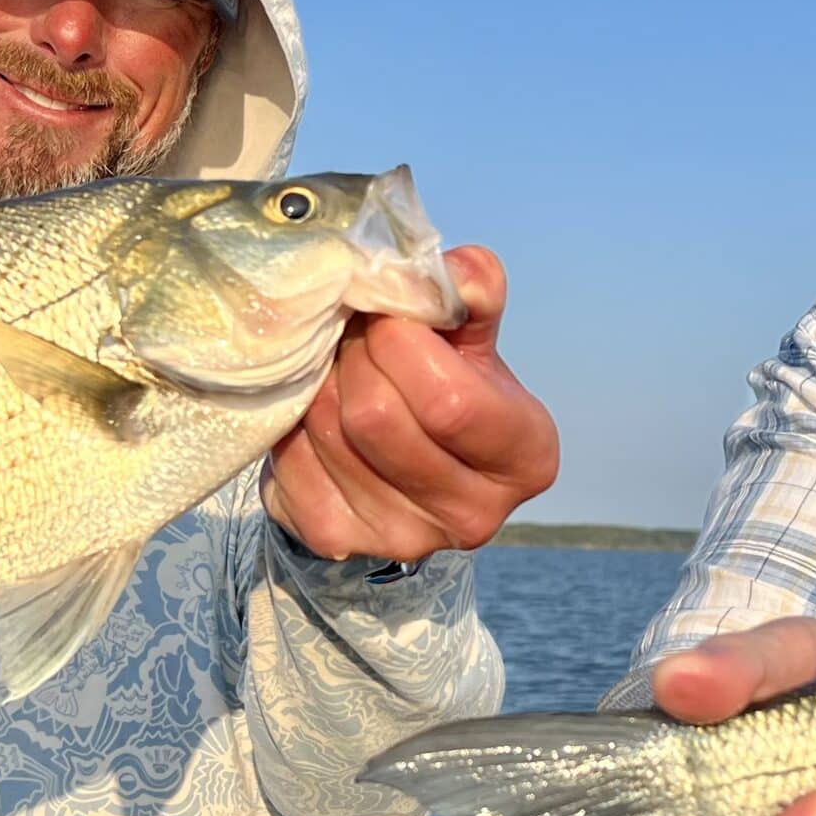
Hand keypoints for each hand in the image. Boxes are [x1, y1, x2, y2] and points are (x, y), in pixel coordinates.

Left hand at [264, 246, 558, 561]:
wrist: (405, 457)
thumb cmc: (448, 381)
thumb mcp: (472, 334)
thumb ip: (471, 292)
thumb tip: (449, 273)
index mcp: (526, 458)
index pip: (448, 401)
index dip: (401, 343)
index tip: (388, 316)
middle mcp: (472, 516)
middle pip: (377, 419)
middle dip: (355, 357)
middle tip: (355, 335)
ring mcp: (401, 538)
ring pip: (328, 435)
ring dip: (320, 382)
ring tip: (336, 366)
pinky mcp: (336, 542)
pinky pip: (290, 464)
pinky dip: (292, 421)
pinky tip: (314, 408)